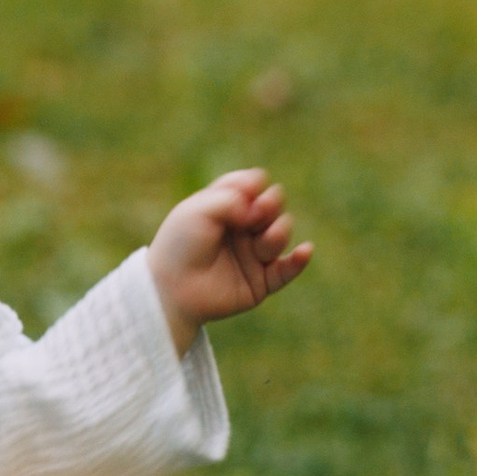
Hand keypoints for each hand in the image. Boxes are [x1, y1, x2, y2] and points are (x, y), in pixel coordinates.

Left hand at [148, 169, 311, 353]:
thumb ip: (232, 197)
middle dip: (271, 204)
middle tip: (256, 213)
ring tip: (262, 241)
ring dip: (278, 232)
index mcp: (225, 208)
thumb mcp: (199, 210)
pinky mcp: (261, 282)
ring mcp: (253, 255)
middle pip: (272, 206)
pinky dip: (299, 261)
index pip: (252, 185)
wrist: (171, 289)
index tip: (241, 195)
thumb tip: (259, 206)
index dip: (253, 186)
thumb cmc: (180, 245)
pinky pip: (287, 270)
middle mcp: (242, 229)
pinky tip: (305, 251)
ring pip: (281, 234)